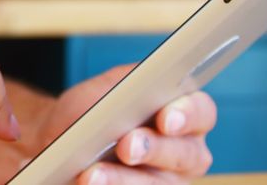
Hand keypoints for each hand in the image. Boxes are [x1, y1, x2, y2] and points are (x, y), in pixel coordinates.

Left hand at [27, 65, 216, 184]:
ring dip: (124, 180)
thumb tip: (119, 104)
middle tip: (126, 146)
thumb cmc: (89, 111)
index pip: (201, 111)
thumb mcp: (101, 91)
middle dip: (154, 149)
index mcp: (183, 111)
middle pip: (186, 154)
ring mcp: (168, 181)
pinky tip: (90, 183)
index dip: (188, 114)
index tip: (166, 118)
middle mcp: (185, 150)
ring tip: (93, 175)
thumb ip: (118, 93)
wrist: (64, 142)